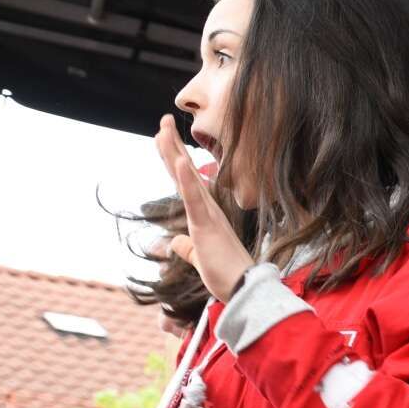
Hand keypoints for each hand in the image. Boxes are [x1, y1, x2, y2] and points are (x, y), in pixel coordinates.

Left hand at [154, 116, 252, 302]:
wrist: (244, 287)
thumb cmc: (226, 273)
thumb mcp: (198, 258)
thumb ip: (186, 247)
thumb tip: (174, 242)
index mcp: (204, 214)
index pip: (185, 181)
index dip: (175, 159)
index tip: (165, 137)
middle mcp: (207, 208)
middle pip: (184, 171)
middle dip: (172, 145)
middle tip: (164, 120)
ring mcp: (207, 214)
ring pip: (187, 177)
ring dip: (175, 152)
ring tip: (164, 129)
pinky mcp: (207, 224)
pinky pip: (194, 198)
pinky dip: (187, 178)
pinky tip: (180, 159)